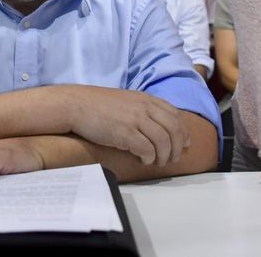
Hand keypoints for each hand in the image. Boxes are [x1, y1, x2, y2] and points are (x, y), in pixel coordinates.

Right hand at [61, 86, 189, 166]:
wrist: (76, 104)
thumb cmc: (97, 105)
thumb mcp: (125, 100)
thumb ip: (141, 109)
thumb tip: (155, 126)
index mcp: (146, 99)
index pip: (175, 115)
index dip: (183, 131)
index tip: (184, 144)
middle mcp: (144, 107)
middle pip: (174, 129)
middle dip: (178, 147)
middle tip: (173, 158)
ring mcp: (135, 119)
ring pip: (164, 141)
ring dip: (165, 155)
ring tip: (158, 162)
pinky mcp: (125, 133)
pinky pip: (147, 149)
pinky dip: (149, 158)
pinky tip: (144, 160)